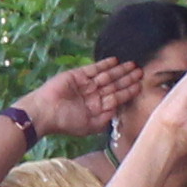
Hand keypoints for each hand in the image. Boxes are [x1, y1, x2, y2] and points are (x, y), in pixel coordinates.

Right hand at [12, 60, 134, 141]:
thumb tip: (118, 109)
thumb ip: (105, 118)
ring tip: (132, 65)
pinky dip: (104, 64)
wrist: (45, 112)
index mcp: (96, 108)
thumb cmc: (66, 122)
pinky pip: (94, 68)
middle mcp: (93, 96)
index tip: (140, 85)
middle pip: (114, 85)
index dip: (128, 91)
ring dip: (120, 70)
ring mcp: (86, 84)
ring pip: (107, 76)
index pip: (117, 98)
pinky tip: (115, 61)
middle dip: (127, 78)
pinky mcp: (77, 75)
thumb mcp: (89, 125)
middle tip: (141, 71)